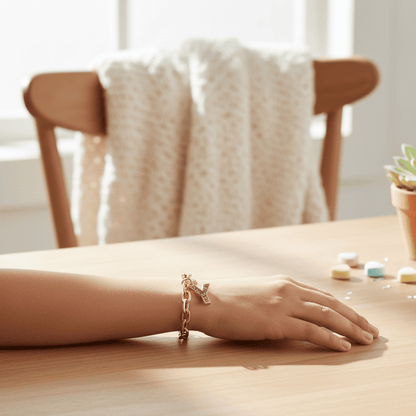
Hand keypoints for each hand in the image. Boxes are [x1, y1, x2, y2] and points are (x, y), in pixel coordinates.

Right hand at [194, 276, 378, 351]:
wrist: (206, 300)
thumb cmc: (226, 299)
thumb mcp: (256, 294)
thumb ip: (275, 300)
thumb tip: (287, 314)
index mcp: (283, 282)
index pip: (321, 295)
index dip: (342, 307)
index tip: (355, 317)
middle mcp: (288, 290)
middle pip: (331, 304)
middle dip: (354, 317)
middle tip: (371, 330)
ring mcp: (284, 305)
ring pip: (327, 316)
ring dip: (350, 328)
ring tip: (366, 339)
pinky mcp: (278, 322)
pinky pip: (312, 331)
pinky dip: (331, 339)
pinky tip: (344, 346)